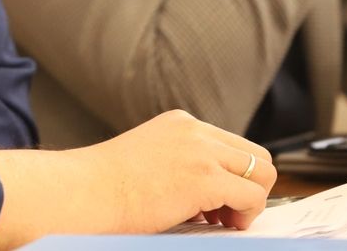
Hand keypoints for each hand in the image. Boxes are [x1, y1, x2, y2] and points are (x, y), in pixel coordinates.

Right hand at [0, 110, 275, 248]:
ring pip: (262, 174)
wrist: (84, 192)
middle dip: (249, 188)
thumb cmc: (104, 188)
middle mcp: (194, 130)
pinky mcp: (205, 177)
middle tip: (225, 214)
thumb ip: (181, 163)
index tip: (218, 202)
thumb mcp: (148, 160)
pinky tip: (216, 224)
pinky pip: (252, 198)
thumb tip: (213, 196)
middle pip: (256, 156)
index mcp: (180, 124)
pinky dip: (244, 216)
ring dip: (250, 202)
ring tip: (221, 221)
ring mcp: (201, 151)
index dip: (234, 177)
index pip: (233, 146)